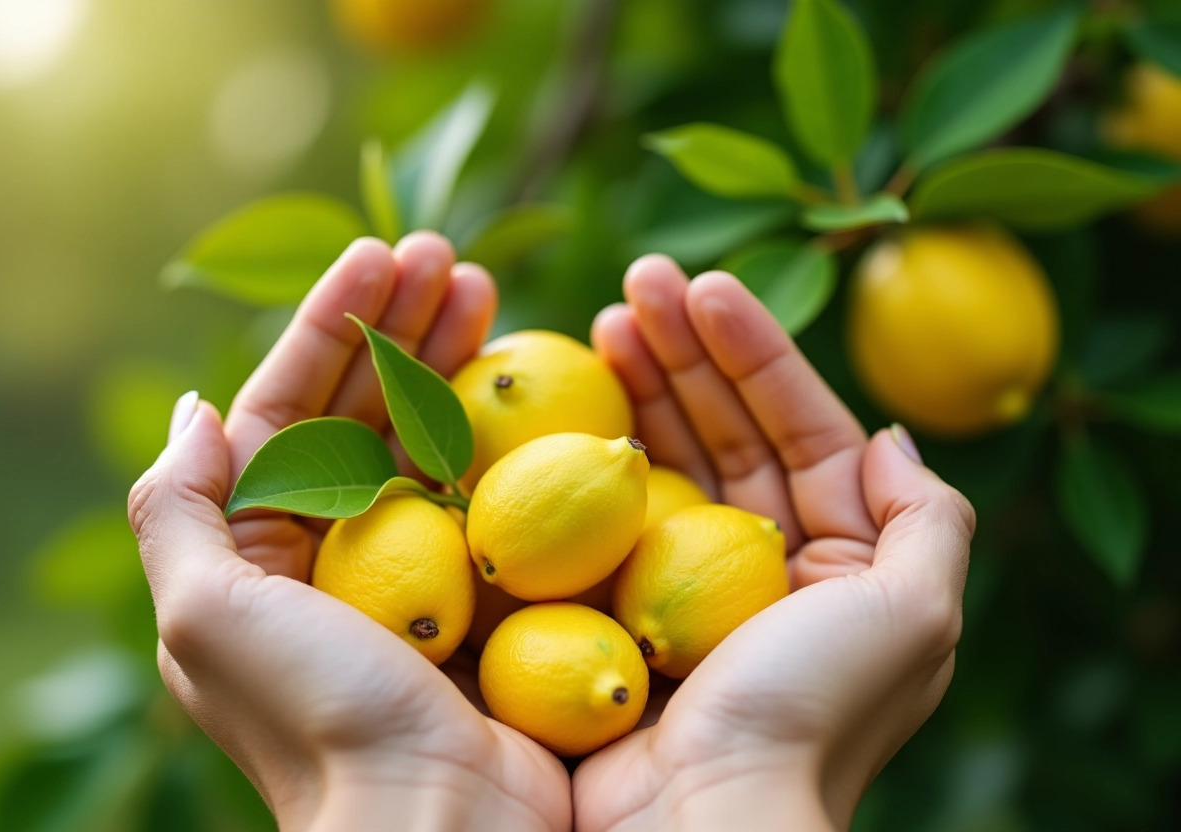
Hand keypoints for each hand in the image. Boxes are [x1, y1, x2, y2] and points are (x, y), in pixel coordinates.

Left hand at [129, 234, 570, 831]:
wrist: (437, 818)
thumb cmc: (316, 717)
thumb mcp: (204, 616)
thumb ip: (177, 511)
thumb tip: (195, 409)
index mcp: (261, 547)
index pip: (289, 406)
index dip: (329, 325)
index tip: (381, 257)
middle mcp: (335, 546)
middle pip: (364, 405)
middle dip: (400, 323)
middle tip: (452, 256)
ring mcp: (417, 561)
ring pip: (430, 431)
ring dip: (452, 353)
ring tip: (488, 285)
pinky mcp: (485, 580)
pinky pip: (488, 481)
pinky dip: (501, 421)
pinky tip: (522, 368)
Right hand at [574, 255, 974, 830]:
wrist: (700, 821)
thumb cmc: (810, 714)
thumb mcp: (916, 615)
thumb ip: (926, 516)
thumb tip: (888, 434)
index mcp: (839, 557)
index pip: (801, 426)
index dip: (757, 351)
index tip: (704, 286)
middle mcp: (765, 562)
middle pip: (727, 429)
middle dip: (687, 349)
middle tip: (636, 281)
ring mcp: (685, 582)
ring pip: (666, 459)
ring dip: (639, 383)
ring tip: (602, 317)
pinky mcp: (617, 606)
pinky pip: (607, 513)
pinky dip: (592, 453)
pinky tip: (573, 399)